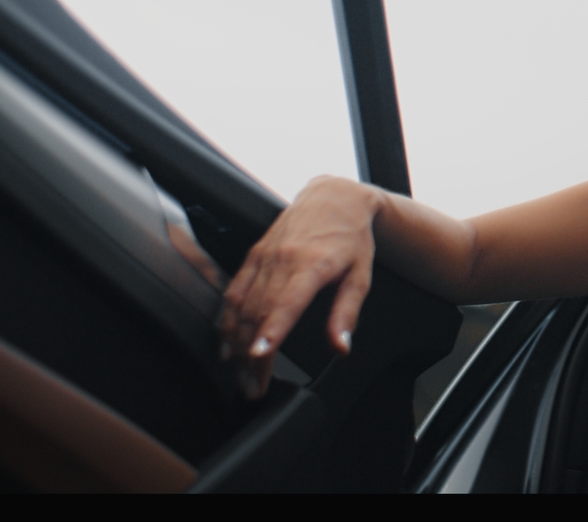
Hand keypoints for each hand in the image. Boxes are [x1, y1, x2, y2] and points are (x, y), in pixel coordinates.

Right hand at [220, 175, 382, 398]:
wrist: (335, 198)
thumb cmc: (352, 238)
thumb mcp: (361, 276)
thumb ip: (347, 313)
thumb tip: (341, 347)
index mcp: (312, 266)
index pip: (286, 303)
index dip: (271, 332)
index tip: (259, 357)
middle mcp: (282, 260)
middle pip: (259, 314)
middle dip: (252, 356)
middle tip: (252, 389)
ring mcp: (264, 257)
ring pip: (242, 306)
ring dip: (236, 344)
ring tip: (239, 375)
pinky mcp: (253, 255)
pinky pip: (234, 291)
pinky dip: (226, 320)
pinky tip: (227, 343)